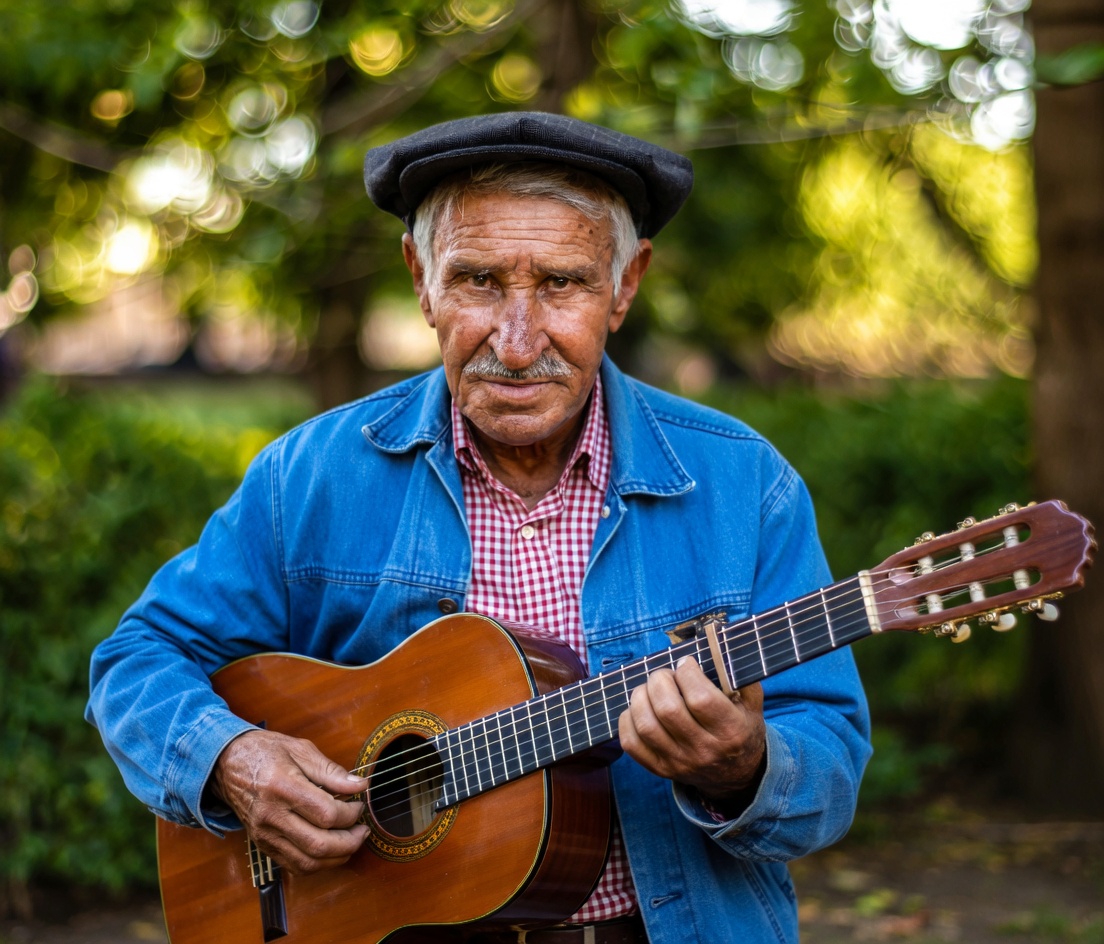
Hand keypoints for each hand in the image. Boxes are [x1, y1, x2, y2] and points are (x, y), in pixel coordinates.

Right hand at [211, 728, 369, 873]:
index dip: (351, 814)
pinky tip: (330, 850)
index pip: (326, 814)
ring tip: (351, 841)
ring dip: (337, 857)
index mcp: (282, 787)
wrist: (226, 764)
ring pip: (307, 862)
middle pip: (319, 844)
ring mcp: (264, 835)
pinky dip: (317, 863)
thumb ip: (331, 771)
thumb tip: (359, 786)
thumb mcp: (300, 749)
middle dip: (350, 842)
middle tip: (362, 830)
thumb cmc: (264, 752)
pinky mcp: (262, 845)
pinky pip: (294, 866)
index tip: (359, 804)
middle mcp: (271, 816)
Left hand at [618, 657, 765, 803]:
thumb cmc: (741, 728)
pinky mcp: (660, 768)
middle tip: (665, 675)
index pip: (700, 699)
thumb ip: (737, 674)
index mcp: (731, 731)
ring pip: (646, 726)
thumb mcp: (751, 702)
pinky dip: (628, 720)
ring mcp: (679, 762)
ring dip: (640, 697)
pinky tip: (640, 709)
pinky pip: (631, 744)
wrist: (736, 774)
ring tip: (650, 689)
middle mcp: (704, 750)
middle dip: (660, 681)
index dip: (687, 674)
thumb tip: (714, 646)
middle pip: (668, 710)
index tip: (686, 664)